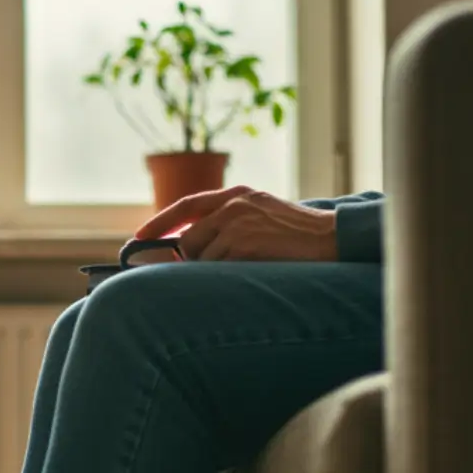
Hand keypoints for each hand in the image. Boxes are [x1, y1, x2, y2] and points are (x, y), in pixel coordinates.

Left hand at [134, 186, 337, 262]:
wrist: (333, 239)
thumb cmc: (300, 236)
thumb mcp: (263, 217)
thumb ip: (229, 224)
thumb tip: (189, 249)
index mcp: (238, 194)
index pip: (187, 205)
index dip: (160, 222)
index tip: (139, 236)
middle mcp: (233, 204)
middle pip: (189, 240)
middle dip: (194, 262)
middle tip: (218, 271)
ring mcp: (237, 222)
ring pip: (201, 258)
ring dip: (217, 271)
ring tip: (251, 267)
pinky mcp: (242, 243)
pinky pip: (216, 269)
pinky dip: (227, 277)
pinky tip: (253, 271)